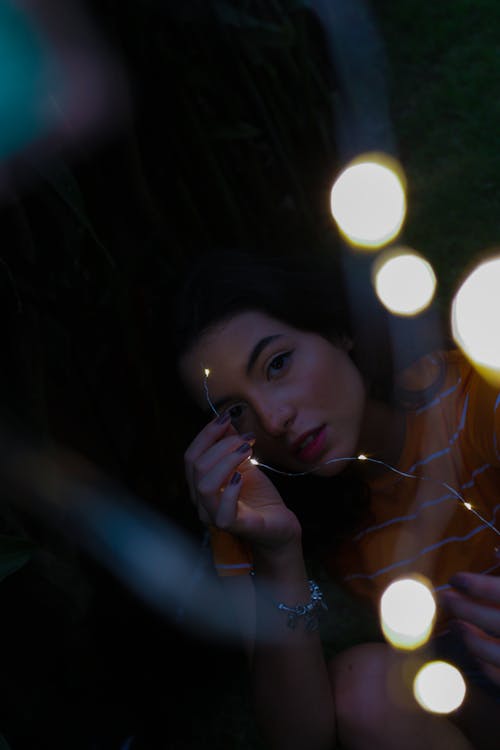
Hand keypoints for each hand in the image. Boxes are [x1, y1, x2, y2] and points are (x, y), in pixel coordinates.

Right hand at [184, 415, 301, 549]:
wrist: (279, 524)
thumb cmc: (259, 495)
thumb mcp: (244, 462)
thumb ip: (231, 443)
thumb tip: (225, 418)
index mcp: (200, 483)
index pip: (191, 455)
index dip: (206, 434)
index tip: (226, 416)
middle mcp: (201, 501)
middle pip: (196, 465)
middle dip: (221, 444)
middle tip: (247, 438)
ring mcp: (214, 515)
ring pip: (204, 485)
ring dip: (225, 460)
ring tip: (247, 449)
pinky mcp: (232, 527)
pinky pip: (222, 512)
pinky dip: (231, 490)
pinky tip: (242, 476)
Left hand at [442, 571, 499, 685]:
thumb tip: (495, 551)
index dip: (477, 586)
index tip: (455, 579)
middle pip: (495, 621)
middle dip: (465, 609)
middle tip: (443, 599)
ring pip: (494, 652)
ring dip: (470, 637)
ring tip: (454, 625)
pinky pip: (498, 674)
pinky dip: (482, 661)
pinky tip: (471, 649)